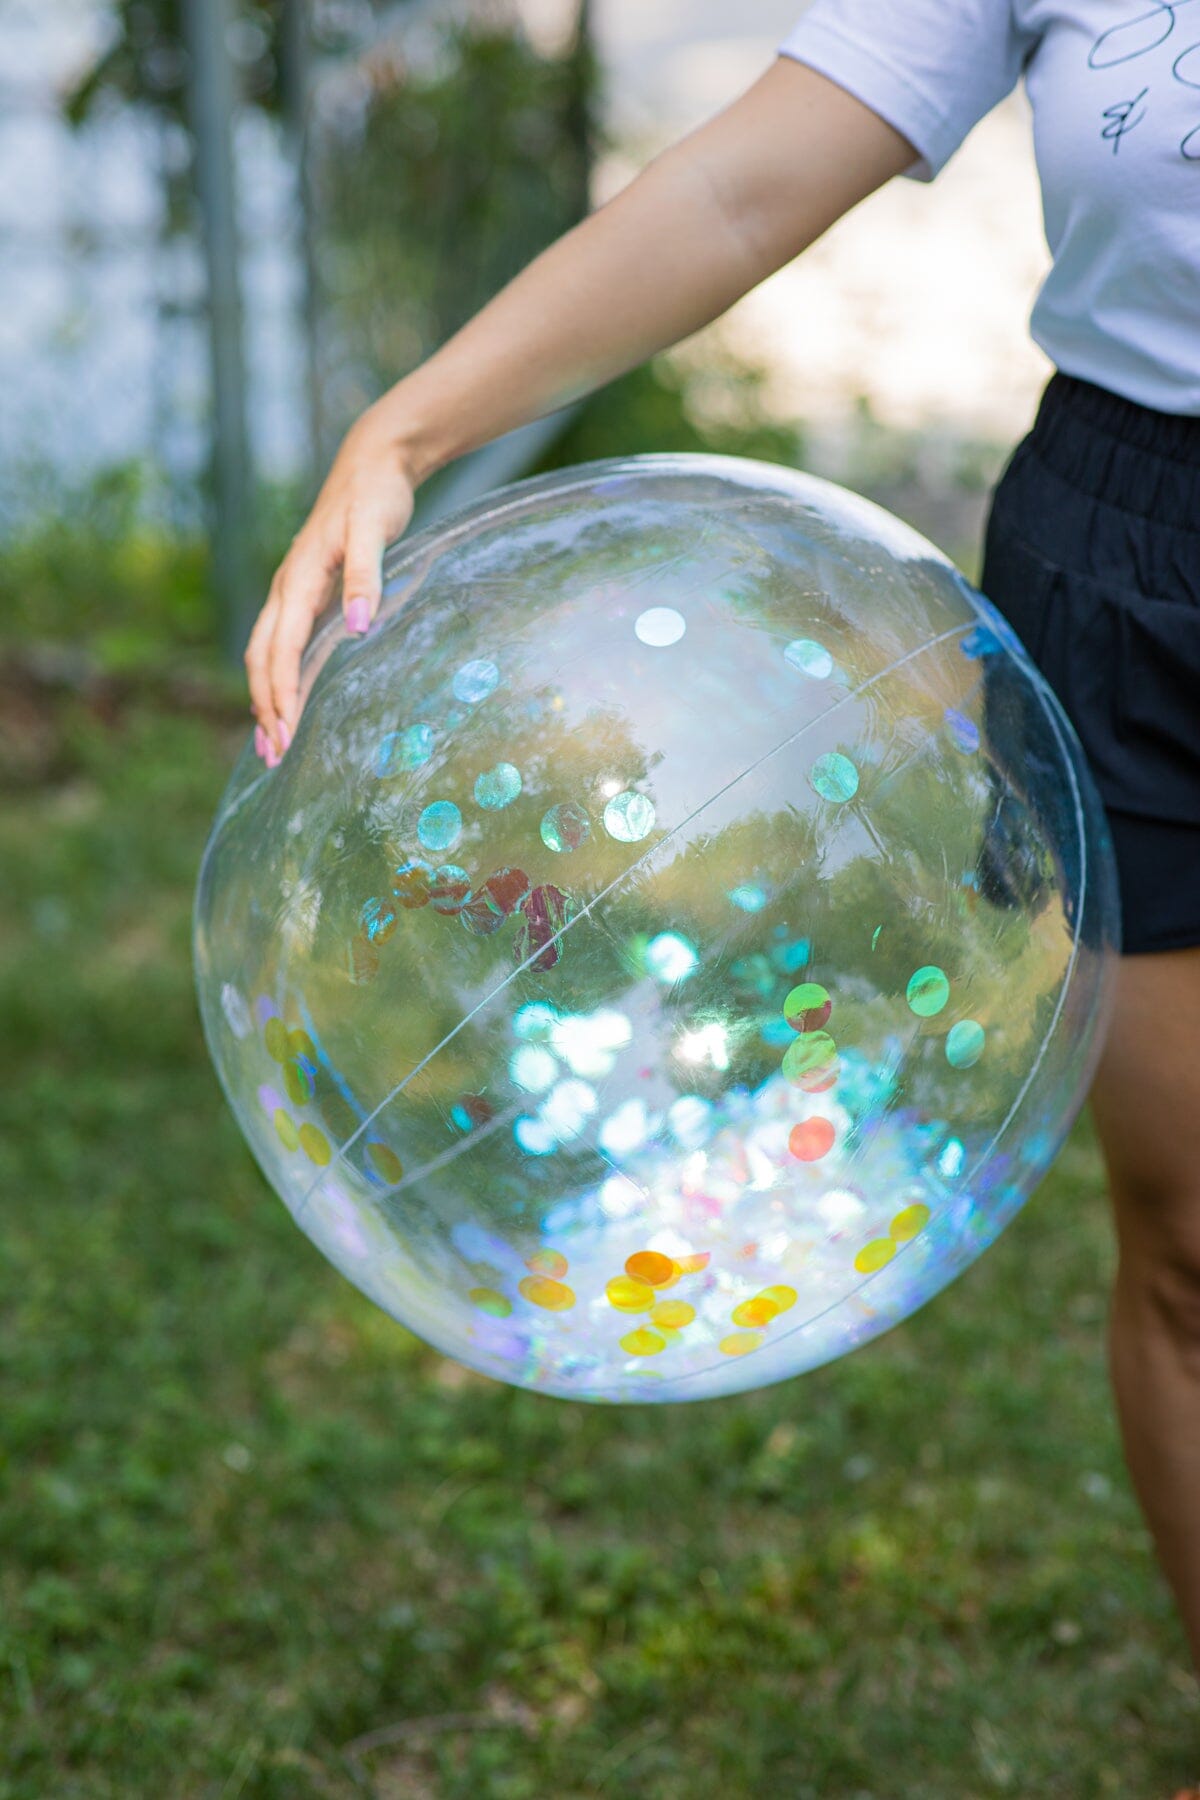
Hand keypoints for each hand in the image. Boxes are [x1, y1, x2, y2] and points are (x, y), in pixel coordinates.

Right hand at [245, 401, 417, 760]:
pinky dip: (278, 675)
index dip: (280, 695)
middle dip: (265, 708)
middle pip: (262, 658)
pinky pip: (282, 641)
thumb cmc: (376, 496)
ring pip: (266, 652)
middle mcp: (287, 587)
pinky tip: (286, 698)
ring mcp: (293, 589)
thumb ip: (367, 578)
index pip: (280, 650)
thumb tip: (357, 628)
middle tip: (272, 757)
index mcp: (300, 579)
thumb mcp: (375, 531)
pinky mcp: (306, 590)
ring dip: (266, 697)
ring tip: (269, 742)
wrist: (373, 461)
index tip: (285, 738)